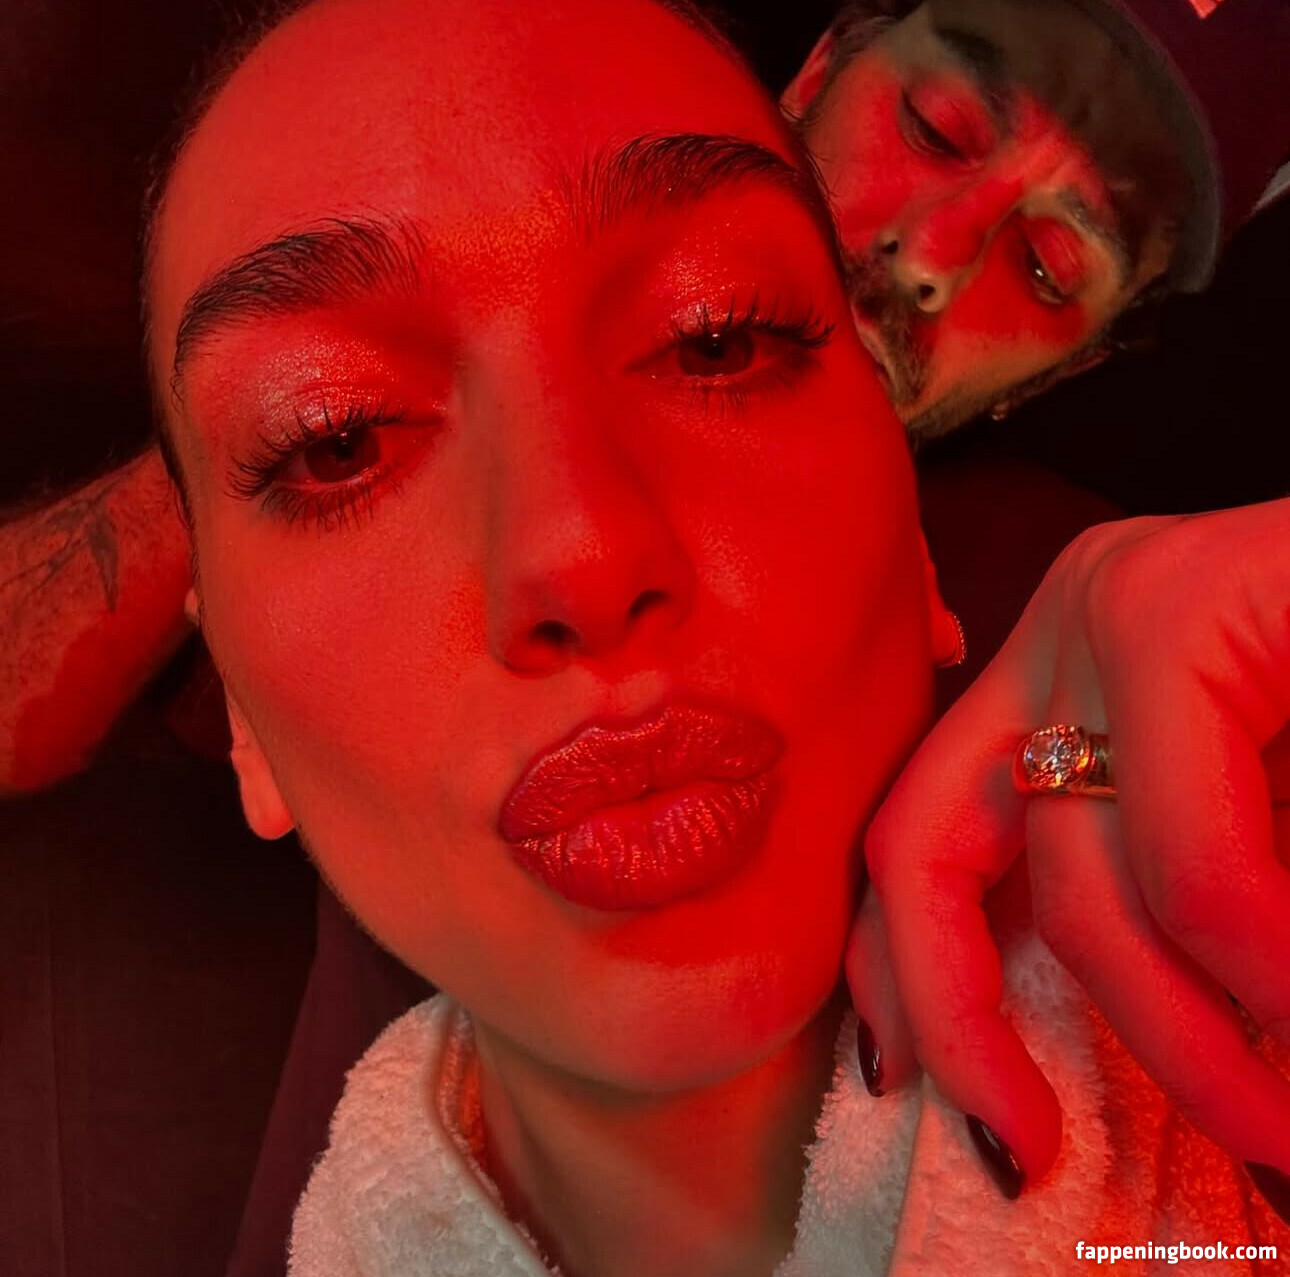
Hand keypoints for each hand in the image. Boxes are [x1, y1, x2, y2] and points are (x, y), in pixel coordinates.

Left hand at [849, 498, 1289, 1210]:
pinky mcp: (1199, 606)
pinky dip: (1252, 964)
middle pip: (922, 849)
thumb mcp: (1240, 807)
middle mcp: (1058, 633)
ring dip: (1178, 1035)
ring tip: (1275, 1131)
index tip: (947, 1101)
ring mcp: (1120, 610)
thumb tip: (1154, 1040)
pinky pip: (1194, 859)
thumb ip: (1163, 892)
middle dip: (958, 1019)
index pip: (920, 839)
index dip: (906, 981)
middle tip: (1028, 1149)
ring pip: (1077, 876)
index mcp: (1053, 677)